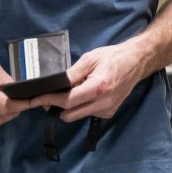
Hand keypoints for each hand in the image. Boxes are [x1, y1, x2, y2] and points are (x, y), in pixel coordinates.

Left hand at [30, 43, 144, 122]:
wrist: (136, 62)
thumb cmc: (114, 57)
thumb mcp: (90, 59)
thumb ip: (71, 74)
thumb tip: (54, 84)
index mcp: (98, 88)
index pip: (67, 101)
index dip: (48, 101)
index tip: (34, 99)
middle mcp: (103, 103)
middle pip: (69, 115)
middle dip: (55, 107)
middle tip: (49, 95)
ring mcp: (107, 110)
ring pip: (77, 116)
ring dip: (69, 107)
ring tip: (73, 90)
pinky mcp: (109, 113)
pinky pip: (87, 113)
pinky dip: (81, 106)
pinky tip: (86, 93)